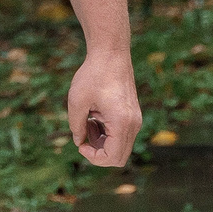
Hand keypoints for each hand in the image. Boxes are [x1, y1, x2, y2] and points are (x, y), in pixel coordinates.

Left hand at [67, 50, 142, 168]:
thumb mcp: (77, 101)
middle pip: (119, 157)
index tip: (81, 143)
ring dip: (102, 142)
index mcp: (122, 122)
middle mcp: (133, 124)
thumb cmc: (93, 74)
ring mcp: (135, 120)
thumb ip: (76, 125)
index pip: (113, 157)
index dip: (94, 157)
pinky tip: (94, 117)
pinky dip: (107, 134)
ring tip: (87, 121)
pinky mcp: (132, 115)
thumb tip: (79, 141)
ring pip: (120, 147)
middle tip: (83, 134)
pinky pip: (122, 135)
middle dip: (98, 153)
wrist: (111, 54)